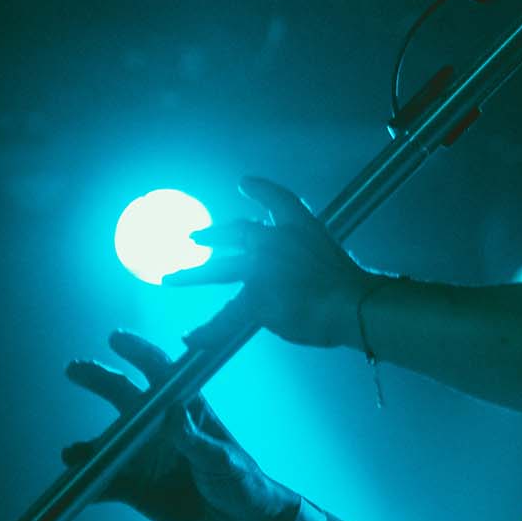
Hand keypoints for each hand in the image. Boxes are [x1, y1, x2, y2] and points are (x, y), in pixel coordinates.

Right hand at [62, 329, 295, 520]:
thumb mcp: (222, 460)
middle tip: (75, 369)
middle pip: (124, 396)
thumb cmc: (242, 482)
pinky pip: (105, 482)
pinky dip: (89, 485)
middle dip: (99, 379)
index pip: (161, 372)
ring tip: (73, 454)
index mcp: (187, 410)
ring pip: (108, 443)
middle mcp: (160, 427)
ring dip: (88, 446)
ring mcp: (146, 456)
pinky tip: (77, 489)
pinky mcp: (136, 486)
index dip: (139, 352)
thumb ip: (194, 438)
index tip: (117, 339)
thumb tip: (171, 411)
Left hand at [161, 175, 368, 349]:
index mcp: (302, 227)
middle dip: (214, 234)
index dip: (260, 190)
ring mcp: (260, 268)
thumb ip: (308, 264)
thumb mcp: (337, 261)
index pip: (279, 200)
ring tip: (170, 277)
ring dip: (192, 274)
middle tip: (194, 236)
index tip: (244, 183)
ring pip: (218, 270)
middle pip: (238, 231)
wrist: (350, 304)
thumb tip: (289, 282)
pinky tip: (192, 337)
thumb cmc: (351, 288)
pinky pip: (226, 316)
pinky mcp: (253, 297)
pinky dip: (209, 330)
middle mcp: (275, 241)